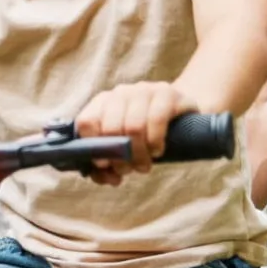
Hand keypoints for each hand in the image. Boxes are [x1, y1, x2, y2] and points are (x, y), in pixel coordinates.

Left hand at [75, 81, 197, 185]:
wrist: (180, 114)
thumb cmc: (145, 135)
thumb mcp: (124, 149)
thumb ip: (108, 166)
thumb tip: (106, 178)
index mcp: (102, 103)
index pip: (86, 122)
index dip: (93, 147)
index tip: (104, 165)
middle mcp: (121, 93)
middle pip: (111, 128)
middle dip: (119, 158)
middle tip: (129, 170)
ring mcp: (144, 90)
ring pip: (134, 126)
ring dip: (138, 154)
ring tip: (143, 165)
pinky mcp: (168, 94)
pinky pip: (156, 120)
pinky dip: (155, 143)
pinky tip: (157, 151)